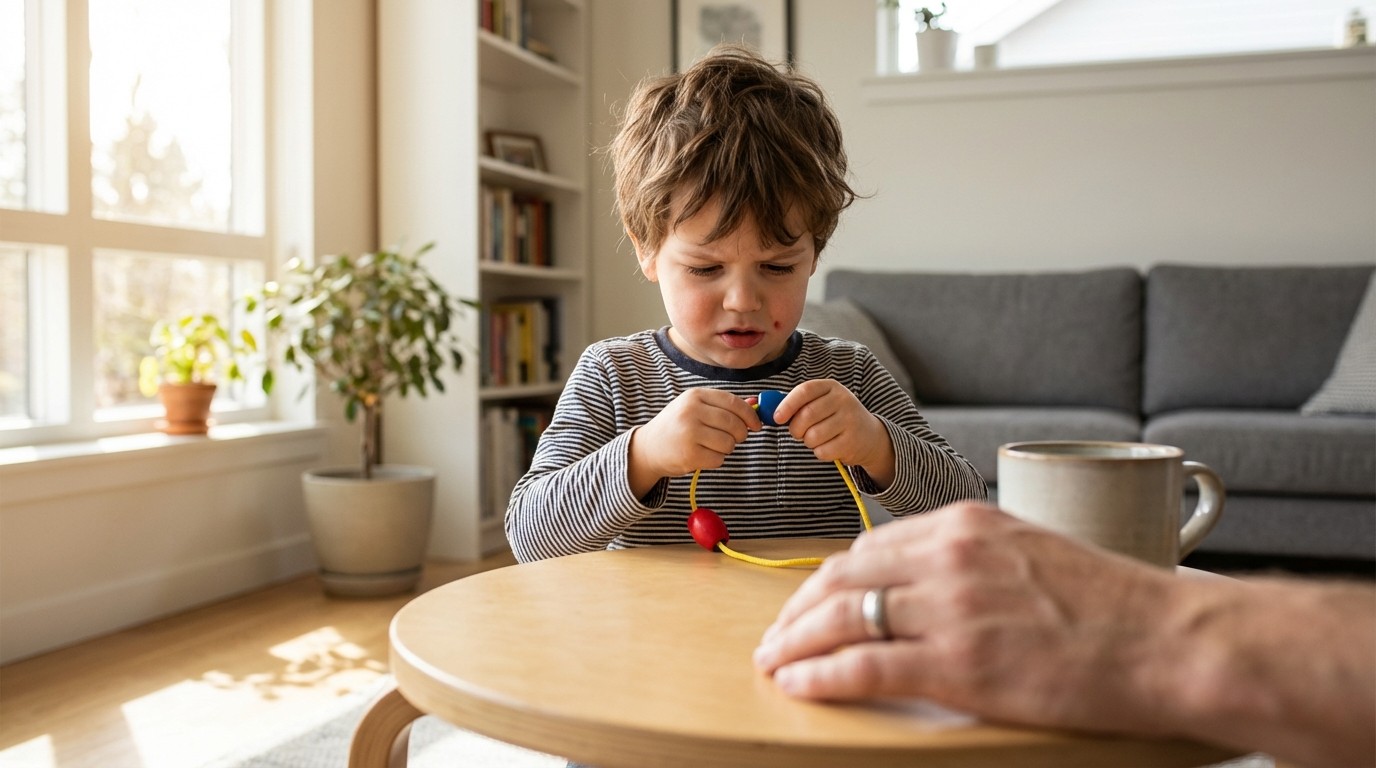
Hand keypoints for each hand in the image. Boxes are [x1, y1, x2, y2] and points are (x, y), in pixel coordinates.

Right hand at [628, 388, 760, 496]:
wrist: (648, 448)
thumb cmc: (677, 426)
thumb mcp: (695, 408)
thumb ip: (722, 406)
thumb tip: (754, 405)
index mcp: (695, 396)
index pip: (733, 403)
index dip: (750, 415)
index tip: (756, 425)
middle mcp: (691, 412)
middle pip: (734, 424)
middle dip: (741, 434)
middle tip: (736, 439)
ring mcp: (689, 433)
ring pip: (729, 443)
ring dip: (727, 448)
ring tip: (712, 446)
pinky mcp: (689, 455)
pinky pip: (719, 459)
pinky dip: (716, 460)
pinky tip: (703, 455)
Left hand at [752, 502, 1183, 735]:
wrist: (1170, 640)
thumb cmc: (1117, 606)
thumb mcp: (1035, 554)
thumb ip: (978, 561)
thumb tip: (934, 584)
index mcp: (965, 524)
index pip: (870, 547)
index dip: (829, 579)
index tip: (811, 600)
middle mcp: (947, 556)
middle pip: (843, 577)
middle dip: (799, 609)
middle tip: (777, 635)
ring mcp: (950, 608)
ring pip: (843, 617)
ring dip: (796, 641)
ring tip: (774, 662)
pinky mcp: (957, 663)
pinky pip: (864, 665)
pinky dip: (821, 675)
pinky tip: (800, 685)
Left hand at [769, 379, 894, 483]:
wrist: (869, 435)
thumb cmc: (834, 418)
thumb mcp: (820, 403)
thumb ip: (795, 403)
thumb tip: (761, 406)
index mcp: (831, 386)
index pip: (805, 391)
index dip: (787, 404)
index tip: (777, 418)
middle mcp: (843, 400)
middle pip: (806, 415)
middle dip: (796, 428)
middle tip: (798, 432)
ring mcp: (850, 420)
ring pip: (813, 436)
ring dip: (808, 442)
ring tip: (817, 438)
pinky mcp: (852, 441)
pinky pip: (822, 451)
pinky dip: (820, 452)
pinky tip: (829, 446)